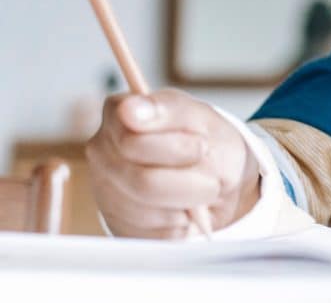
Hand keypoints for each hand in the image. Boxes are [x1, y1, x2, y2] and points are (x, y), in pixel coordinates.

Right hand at [85, 88, 259, 237]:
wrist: (218, 174)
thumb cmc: (206, 139)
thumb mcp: (202, 118)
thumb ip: (169, 111)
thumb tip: (130, 108)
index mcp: (119, 113)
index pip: (133, 142)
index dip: (177, 149)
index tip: (201, 146)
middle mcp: (102, 151)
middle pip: (142, 182)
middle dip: (190, 182)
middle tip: (210, 174)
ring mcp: (104, 189)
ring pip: (148, 212)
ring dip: (188, 204)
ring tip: (199, 188)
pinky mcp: (117, 222)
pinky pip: (152, 233)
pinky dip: (181, 223)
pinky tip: (185, 205)